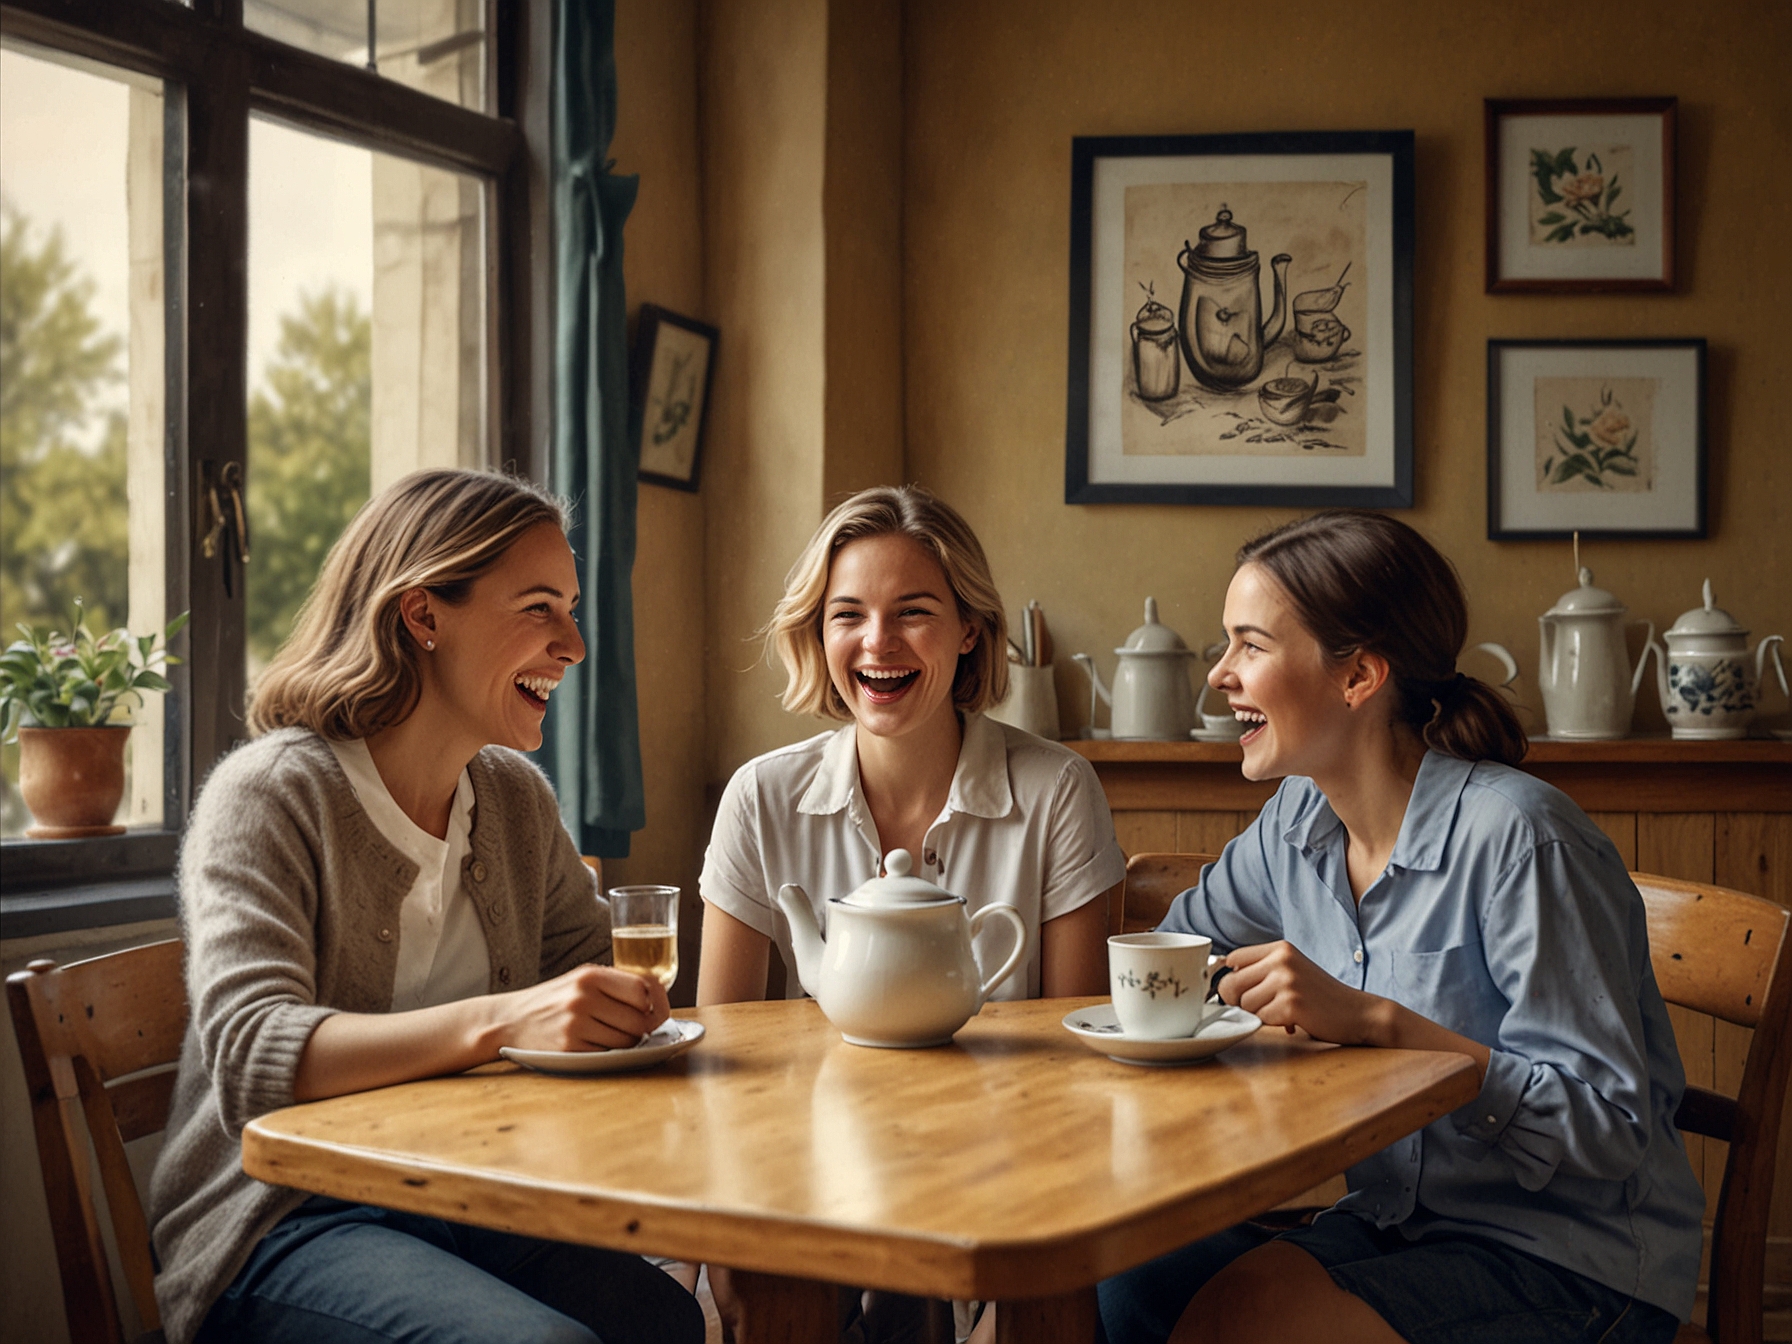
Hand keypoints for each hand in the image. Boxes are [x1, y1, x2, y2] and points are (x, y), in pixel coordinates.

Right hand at [491, 963, 669, 1052]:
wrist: (509, 1020)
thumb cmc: (554, 1000)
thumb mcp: (581, 979)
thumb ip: (616, 984)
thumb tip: (658, 1000)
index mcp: (590, 975)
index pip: (643, 988)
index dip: (657, 1002)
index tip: (658, 1011)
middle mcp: (583, 998)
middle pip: (640, 1020)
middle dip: (643, 1028)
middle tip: (634, 1028)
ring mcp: (575, 1025)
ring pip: (628, 1041)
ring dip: (628, 1044)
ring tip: (611, 1035)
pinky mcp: (569, 1049)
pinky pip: (608, 1055)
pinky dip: (610, 1054)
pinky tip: (598, 1045)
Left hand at [1217, 941, 1382, 1045]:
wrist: (1359, 1012)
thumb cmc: (1321, 996)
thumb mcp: (1292, 970)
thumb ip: (1262, 970)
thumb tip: (1221, 983)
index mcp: (1279, 948)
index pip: (1233, 959)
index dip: (1231, 979)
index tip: (1241, 992)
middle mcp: (1281, 960)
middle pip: (1230, 984)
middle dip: (1240, 1002)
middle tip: (1261, 1008)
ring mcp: (1287, 981)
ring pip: (1244, 1004)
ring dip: (1259, 1015)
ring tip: (1283, 1012)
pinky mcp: (1291, 1004)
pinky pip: (1261, 1019)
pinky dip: (1273, 1025)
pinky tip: (1292, 1021)